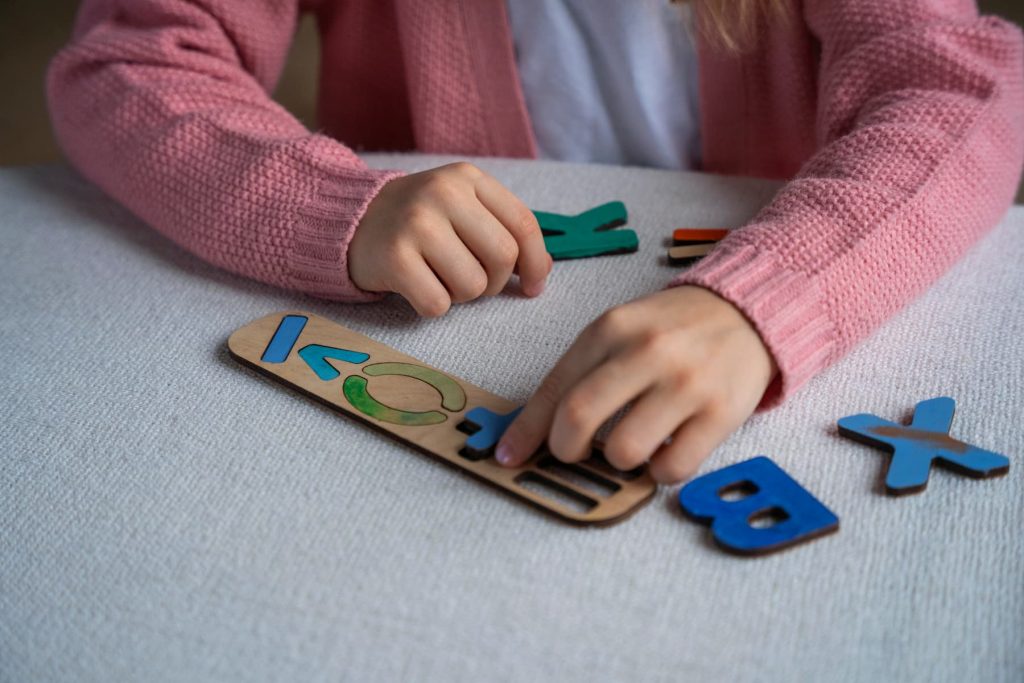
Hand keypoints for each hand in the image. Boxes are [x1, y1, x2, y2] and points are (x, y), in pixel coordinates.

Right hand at [349, 162, 552, 316]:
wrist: (351, 220)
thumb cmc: (419, 221)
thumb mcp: (461, 207)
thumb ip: (502, 230)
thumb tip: (540, 273)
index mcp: (467, 178)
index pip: (523, 225)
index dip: (535, 263)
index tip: (531, 286)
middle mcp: (442, 193)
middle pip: (502, 258)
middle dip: (494, 282)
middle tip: (472, 281)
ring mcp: (416, 224)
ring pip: (472, 286)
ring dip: (461, 295)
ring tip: (438, 277)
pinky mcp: (394, 257)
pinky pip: (437, 304)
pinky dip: (432, 305)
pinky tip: (416, 285)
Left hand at [495, 286, 777, 483]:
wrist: (747, 311)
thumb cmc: (671, 329)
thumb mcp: (620, 331)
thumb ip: (581, 372)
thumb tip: (533, 430)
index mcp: (611, 328)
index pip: (555, 388)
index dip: (525, 430)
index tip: (509, 457)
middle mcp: (646, 352)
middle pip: (579, 418)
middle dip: (563, 449)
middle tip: (571, 453)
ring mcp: (685, 383)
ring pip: (623, 450)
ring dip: (616, 460)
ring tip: (628, 444)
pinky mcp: (721, 413)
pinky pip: (672, 468)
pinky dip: (658, 472)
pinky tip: (663, 452)